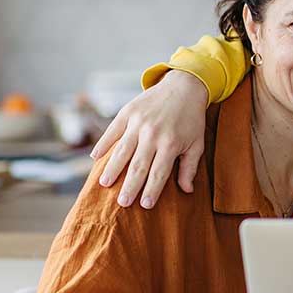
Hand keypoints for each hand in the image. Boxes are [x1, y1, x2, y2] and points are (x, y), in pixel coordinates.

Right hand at [90, 70, 208, 208]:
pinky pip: (112, 130)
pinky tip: (95, 157)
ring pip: (122, 150)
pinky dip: (103, 144)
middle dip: (130, 186)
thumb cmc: (192, 119)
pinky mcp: (128, 112)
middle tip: (121, 203)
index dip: (152, 190)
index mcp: (171, 143)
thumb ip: (190, 167)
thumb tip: (187, 191)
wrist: (184, 87)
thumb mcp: (197, 143)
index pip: (159, 173)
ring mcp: (138, 122)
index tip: (145, 205)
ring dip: (113, 168)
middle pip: (139, 166)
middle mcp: (153, 134)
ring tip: (104, 184)